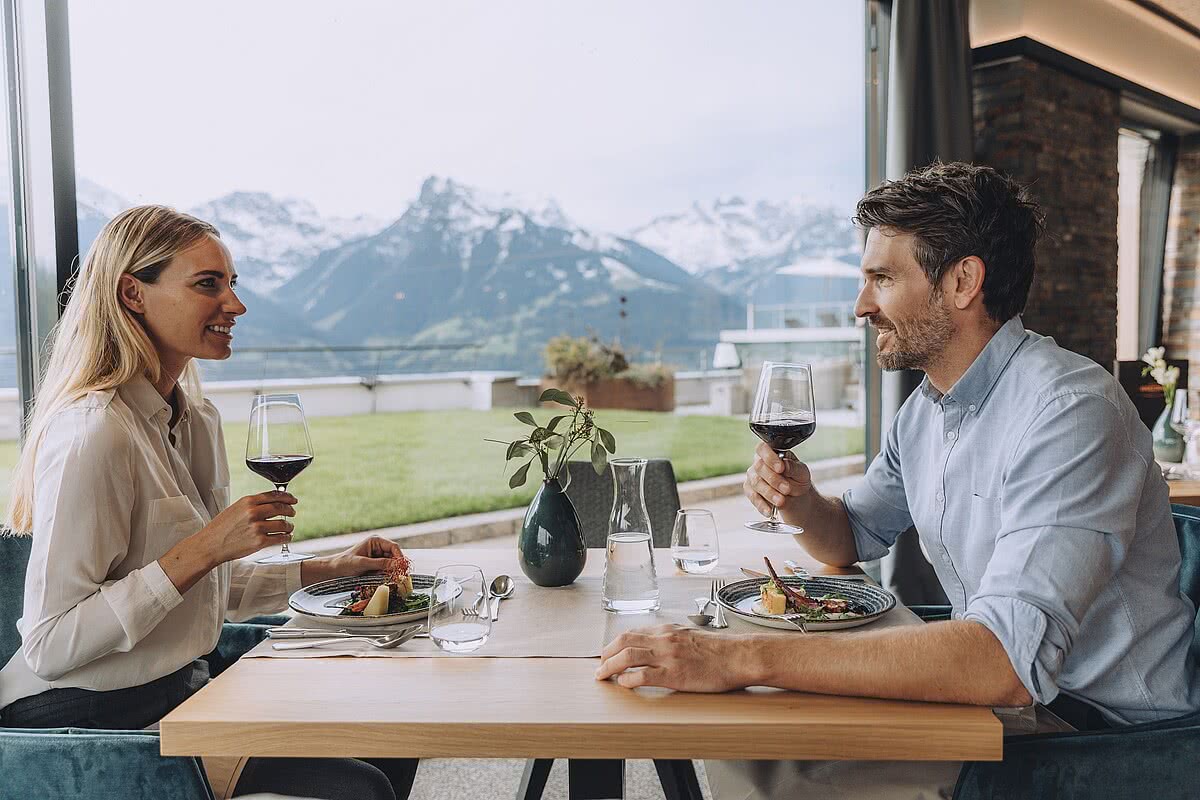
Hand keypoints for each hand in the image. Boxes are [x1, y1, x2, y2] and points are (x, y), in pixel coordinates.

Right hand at [193, 490, 296, 565]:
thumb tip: (270, 503)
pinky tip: (286, 537)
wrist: (210, 545)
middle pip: (281, 508)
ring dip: (289, 526)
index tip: (292, 499)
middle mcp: (253, 512)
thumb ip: (251, 505)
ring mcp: (257, 527)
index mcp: (247, 501)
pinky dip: (286, 537)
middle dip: (290, 510)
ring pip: (283, 524)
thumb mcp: (235, 509)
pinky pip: (280, 538)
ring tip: (289, 527)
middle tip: (292, 512)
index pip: (273, 495)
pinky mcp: (259, 541)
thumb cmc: (221, 528)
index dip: (286, 497)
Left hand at [302, 536, 404, 584]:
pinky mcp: (376, 565)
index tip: (402, 567)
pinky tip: (380, 578)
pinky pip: (386, 569)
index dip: (399, 557)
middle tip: (396, 576)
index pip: (394, 547)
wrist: (334, 570)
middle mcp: (379, 547)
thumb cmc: (345, 563)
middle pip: (394, 555)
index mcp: (376, 541)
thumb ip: (380, 563)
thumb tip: (396, 565)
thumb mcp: (363, 563)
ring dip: (389, 571)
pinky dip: (385, 574)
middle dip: (395, 565)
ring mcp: (378, 556)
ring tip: (384, 577)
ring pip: (391, 564)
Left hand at [594, 624, 759, 691]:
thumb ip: (672, 639)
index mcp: (667, 630)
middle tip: (599, 665)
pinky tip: (623, 685)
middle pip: (624, 640)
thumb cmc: (719, 650)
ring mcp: (668, 656)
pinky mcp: (674, 674)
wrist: (738, 656)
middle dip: (606, 653)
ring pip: (628, 656)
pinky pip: (643, 675)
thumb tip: (657, 645)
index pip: (633, 632)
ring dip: (610, 666)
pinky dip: (629, 680)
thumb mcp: (690, 636)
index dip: (615, 643)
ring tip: (602, 675)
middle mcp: (664, 639)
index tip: (608, 652)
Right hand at [743, 442, 811, 519]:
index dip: (770, 458)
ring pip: (756, 483)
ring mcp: (753, 476)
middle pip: (759, 467)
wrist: (796, 497)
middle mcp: (759, 462)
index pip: (763, 448)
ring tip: (781, 501)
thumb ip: (794, 467)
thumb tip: (785, 464)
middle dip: (774, 480)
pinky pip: (752, 496)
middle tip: (786, 489)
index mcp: (771, 452)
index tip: (781, 468)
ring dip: (769, 493)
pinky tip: (769, 510)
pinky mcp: (750, 490)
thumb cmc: (797, 479)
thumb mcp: (802, 472)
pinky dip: (761, 504)